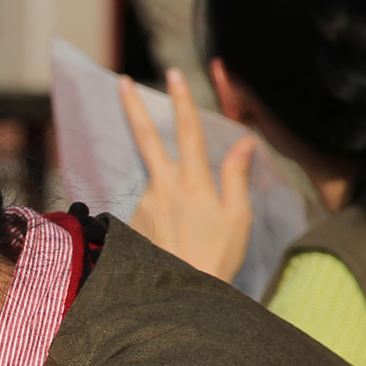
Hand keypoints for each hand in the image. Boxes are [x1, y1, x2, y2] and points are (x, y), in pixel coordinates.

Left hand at [119, 69, 254, 281]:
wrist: (181, 292)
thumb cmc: (218, 257)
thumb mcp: (238, 217)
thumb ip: (236, 175)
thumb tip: (243, 141)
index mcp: (192, 182)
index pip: (188, 131)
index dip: (181, 100)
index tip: (173, 73)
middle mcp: (162, 187)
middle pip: (146, 138)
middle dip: (133, 107)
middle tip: (122, 81)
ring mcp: (145, 203)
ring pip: (157, 179)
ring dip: (170, 189)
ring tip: (191, 229)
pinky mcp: (135, 220)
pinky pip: (154, 205)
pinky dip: (165, 211)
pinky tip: (177, 237)